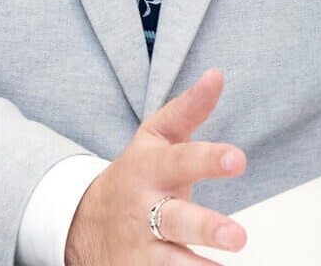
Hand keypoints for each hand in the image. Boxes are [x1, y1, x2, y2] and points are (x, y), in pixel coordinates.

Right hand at [65, 68, 247, 265]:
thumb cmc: (137, 173)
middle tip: (238, 237)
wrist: (82, 222)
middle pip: (177, 219)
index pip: (182, 160)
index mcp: (152, 169)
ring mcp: (140, 248)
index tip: (239, 160)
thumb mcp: (156, 136)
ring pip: (170, 263)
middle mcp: (145, 210)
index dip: (209, 159)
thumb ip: (188, 109)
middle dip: (207, 228)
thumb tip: (217, 74)